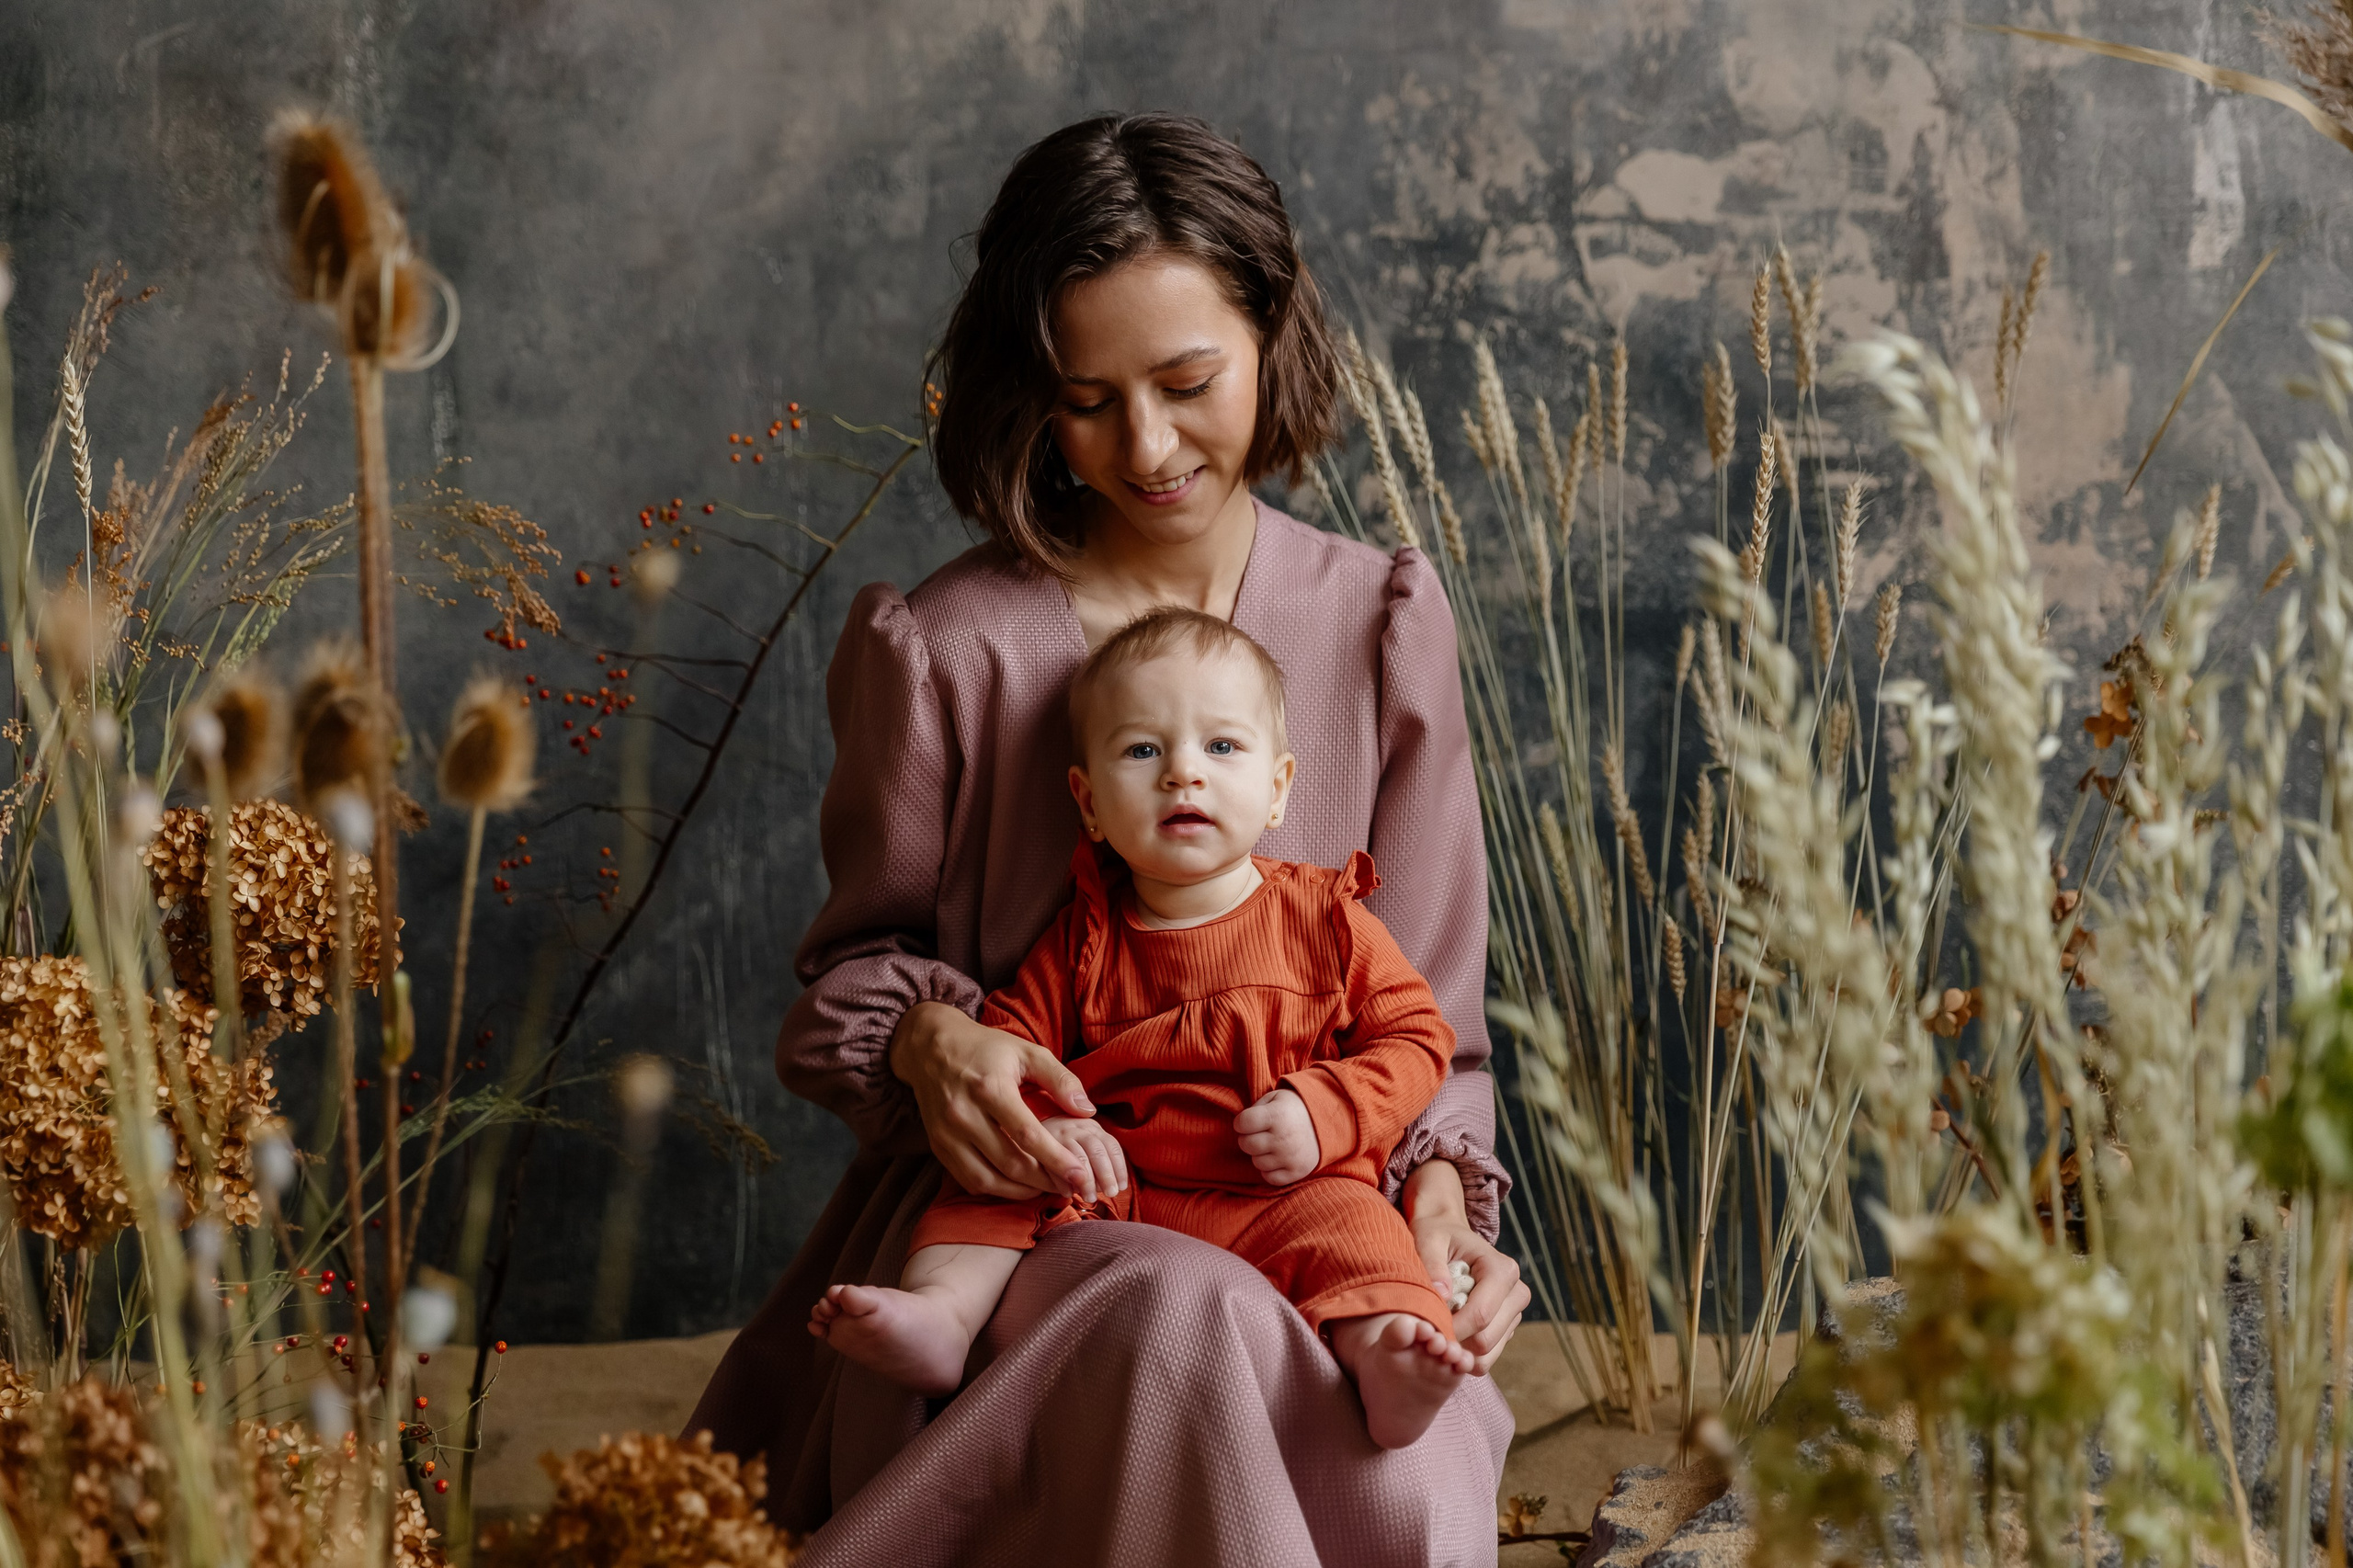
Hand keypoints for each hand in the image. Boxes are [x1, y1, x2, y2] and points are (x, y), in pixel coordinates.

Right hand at [889, 1001, 1095, 1199]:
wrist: (930, 1048)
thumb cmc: (986, 1049)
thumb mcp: (1027, 1052)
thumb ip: (1060, 1079)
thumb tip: (1088, 1111)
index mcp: (990, 1088)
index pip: (1028, 1135)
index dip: (1057, 1160)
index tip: (1080, 1174)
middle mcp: (964, 1114)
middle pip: (1010, 1163)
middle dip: (1045, 1181)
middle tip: (1070, 1187)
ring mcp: (947, 1134)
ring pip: (987, 1180)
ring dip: (1021, 1191)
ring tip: (1047, 1188)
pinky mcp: (938, 1147)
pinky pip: (969, 1180)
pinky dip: (996, 1189)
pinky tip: (1018, 1184)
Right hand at [1040, 1116, 1128, 1203]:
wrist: (1031, 1130)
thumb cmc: (1066, 1145)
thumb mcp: (1085, 1144)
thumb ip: (1099, 1158)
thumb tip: (1112, 1186)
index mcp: (1091, 1127)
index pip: (1111, 1146)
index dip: (1119, 1168)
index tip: (1121, 1187)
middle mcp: (1076, 1127)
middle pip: (1096, 1150)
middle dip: (1105, 1174)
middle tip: (1109, 1194)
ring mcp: (1058, 1134)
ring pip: (1078, 1157)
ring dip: (1086, 1180)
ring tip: (1089, 1197)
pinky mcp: (1040, 1145)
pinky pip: (1053, 1163)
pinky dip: (1062, 1180)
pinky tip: (1068, 1193)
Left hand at [1233, 1087, 1319, 1185]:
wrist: (1327, 1123)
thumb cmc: (1294, 1109)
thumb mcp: (1276, 1098)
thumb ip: (1255, 1108)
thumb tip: (1240, 1126)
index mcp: (1277, 1116)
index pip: (1242, 1123)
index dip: (1241, 1122)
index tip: (1248, 1121)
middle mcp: (1283, 1138)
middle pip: (1246, 1144)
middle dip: (1248, 1138)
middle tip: (1259, 1134)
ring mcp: (1290, 1157)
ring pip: (1256, 1162)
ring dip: (1259, 1154)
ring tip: (1271, 1145)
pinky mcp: (1296, 1172)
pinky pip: (1269, 1177)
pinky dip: (1269, 1170)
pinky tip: (1276, 1158)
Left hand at [1404, 1158, 1527, 1375]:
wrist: (1447, 1233)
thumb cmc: (1437, 1234)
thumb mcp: (1428, 1238)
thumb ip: (1432, 1263)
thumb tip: (1442, 1295)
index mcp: (1502, 1270)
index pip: (1480, 1316)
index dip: (1451, 1330)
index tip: (1424, 1331)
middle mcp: (1516, 1293)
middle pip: (1486, 1340)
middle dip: (1454, 1342)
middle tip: (1426, 1334)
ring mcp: (1513, 1313)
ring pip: (1487, 1354)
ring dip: (1459, 1351)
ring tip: (1435, 1334)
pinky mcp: (1505, 1327)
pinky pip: (1486, 1356)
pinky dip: (1464, 1353)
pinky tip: (1446, 1336)